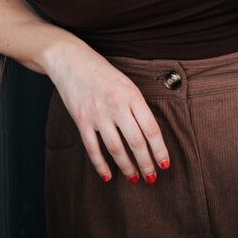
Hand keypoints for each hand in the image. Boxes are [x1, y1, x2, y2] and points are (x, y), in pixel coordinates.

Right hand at [46, 42, 170, 183]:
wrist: (72, 60)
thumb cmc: (102, 73)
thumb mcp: (126, 84)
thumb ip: (137, 106)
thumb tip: (149, 135)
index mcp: (132, 95)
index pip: (151, 129)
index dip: (159, 150)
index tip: (165, 164)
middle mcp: (116, 105)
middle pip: (136, 142)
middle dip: (146, 163)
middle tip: (151, 178)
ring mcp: (98, 113)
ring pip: (116, 148)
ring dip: (126, 166)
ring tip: (134, 178)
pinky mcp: (81, 119)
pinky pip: (93, 148)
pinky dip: (101, 165)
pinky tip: (108, 176)